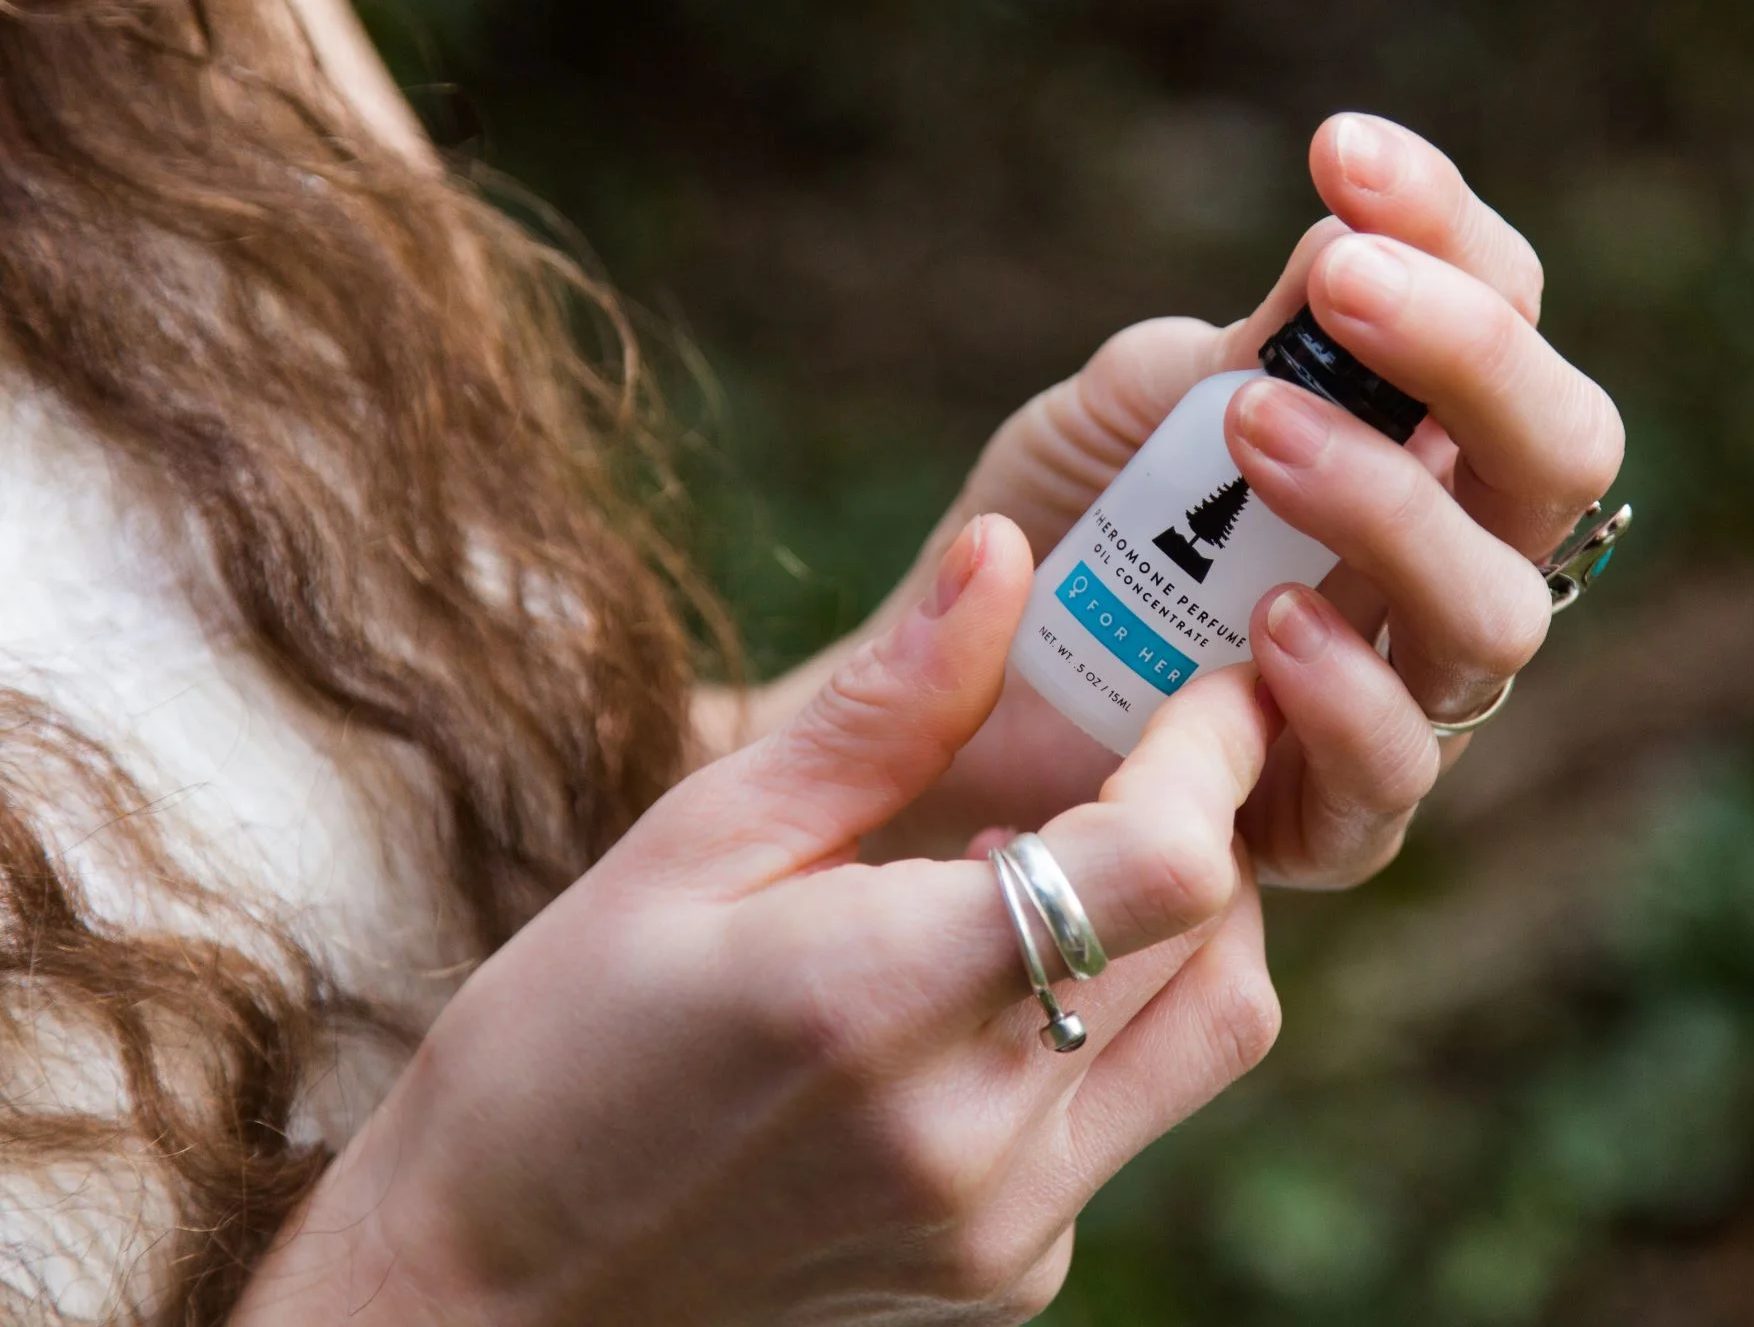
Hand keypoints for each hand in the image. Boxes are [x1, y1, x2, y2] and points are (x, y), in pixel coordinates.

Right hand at [237, 517, 1280, 1326]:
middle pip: (1218, 947)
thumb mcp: (694, 846)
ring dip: (1181, 929)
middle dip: (1204, 824)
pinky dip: (1104, 1027)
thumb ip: (881, 709)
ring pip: (1208, 1039)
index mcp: (883, 1003)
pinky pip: (1125, 1123)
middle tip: (1132, 753)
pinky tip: (980, 998)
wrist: (482, 1303)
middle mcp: (975, 1141)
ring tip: (1055, 869)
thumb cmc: (554, 1050)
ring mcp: (1004, 1232)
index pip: (1166, 868)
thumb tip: (1004, 554)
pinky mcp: (1008, 1283)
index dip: (1215, 754)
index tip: (1216, 681)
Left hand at [853, 114, 1622, 888]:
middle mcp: (1447, 562)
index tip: (1341, 152)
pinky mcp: (1336, 817)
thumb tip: (1351, 233)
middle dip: (1472, 353)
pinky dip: (1342, 686)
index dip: (1452, 230)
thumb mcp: (1143, 407)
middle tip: (1342, 281)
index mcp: (1425, 442)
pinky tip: (1266, 622)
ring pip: (1500, 610)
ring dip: (1388, 503)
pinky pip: (1395, 763)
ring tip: (1256, 432)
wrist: (941, 687)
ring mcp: (1408, 692)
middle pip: (1562, 457)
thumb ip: (1254, 343)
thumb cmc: (1071, 527)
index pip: (1507, 319)